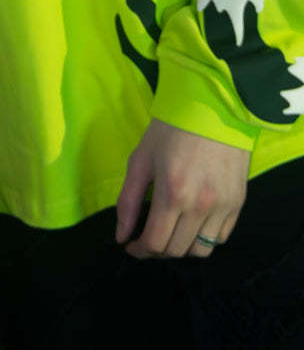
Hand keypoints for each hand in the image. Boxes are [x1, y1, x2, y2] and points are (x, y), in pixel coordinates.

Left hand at [115, 118, 248, 258]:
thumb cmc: (169, 129)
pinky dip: (203, 239)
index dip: (139, 250)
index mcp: (172, 194)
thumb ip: (128, 200)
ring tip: (169, 233)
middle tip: (145, 236)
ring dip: (181, 248)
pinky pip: (220, 238)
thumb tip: (120, 236)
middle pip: (177, 250)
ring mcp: (223, 207)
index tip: (129, 245)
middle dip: (156, 249)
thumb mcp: (141, 159)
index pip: (155, 242)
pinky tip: (191, 224)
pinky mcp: (238, 204)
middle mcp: (200, 207)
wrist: (211, 108)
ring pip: (201, 251)